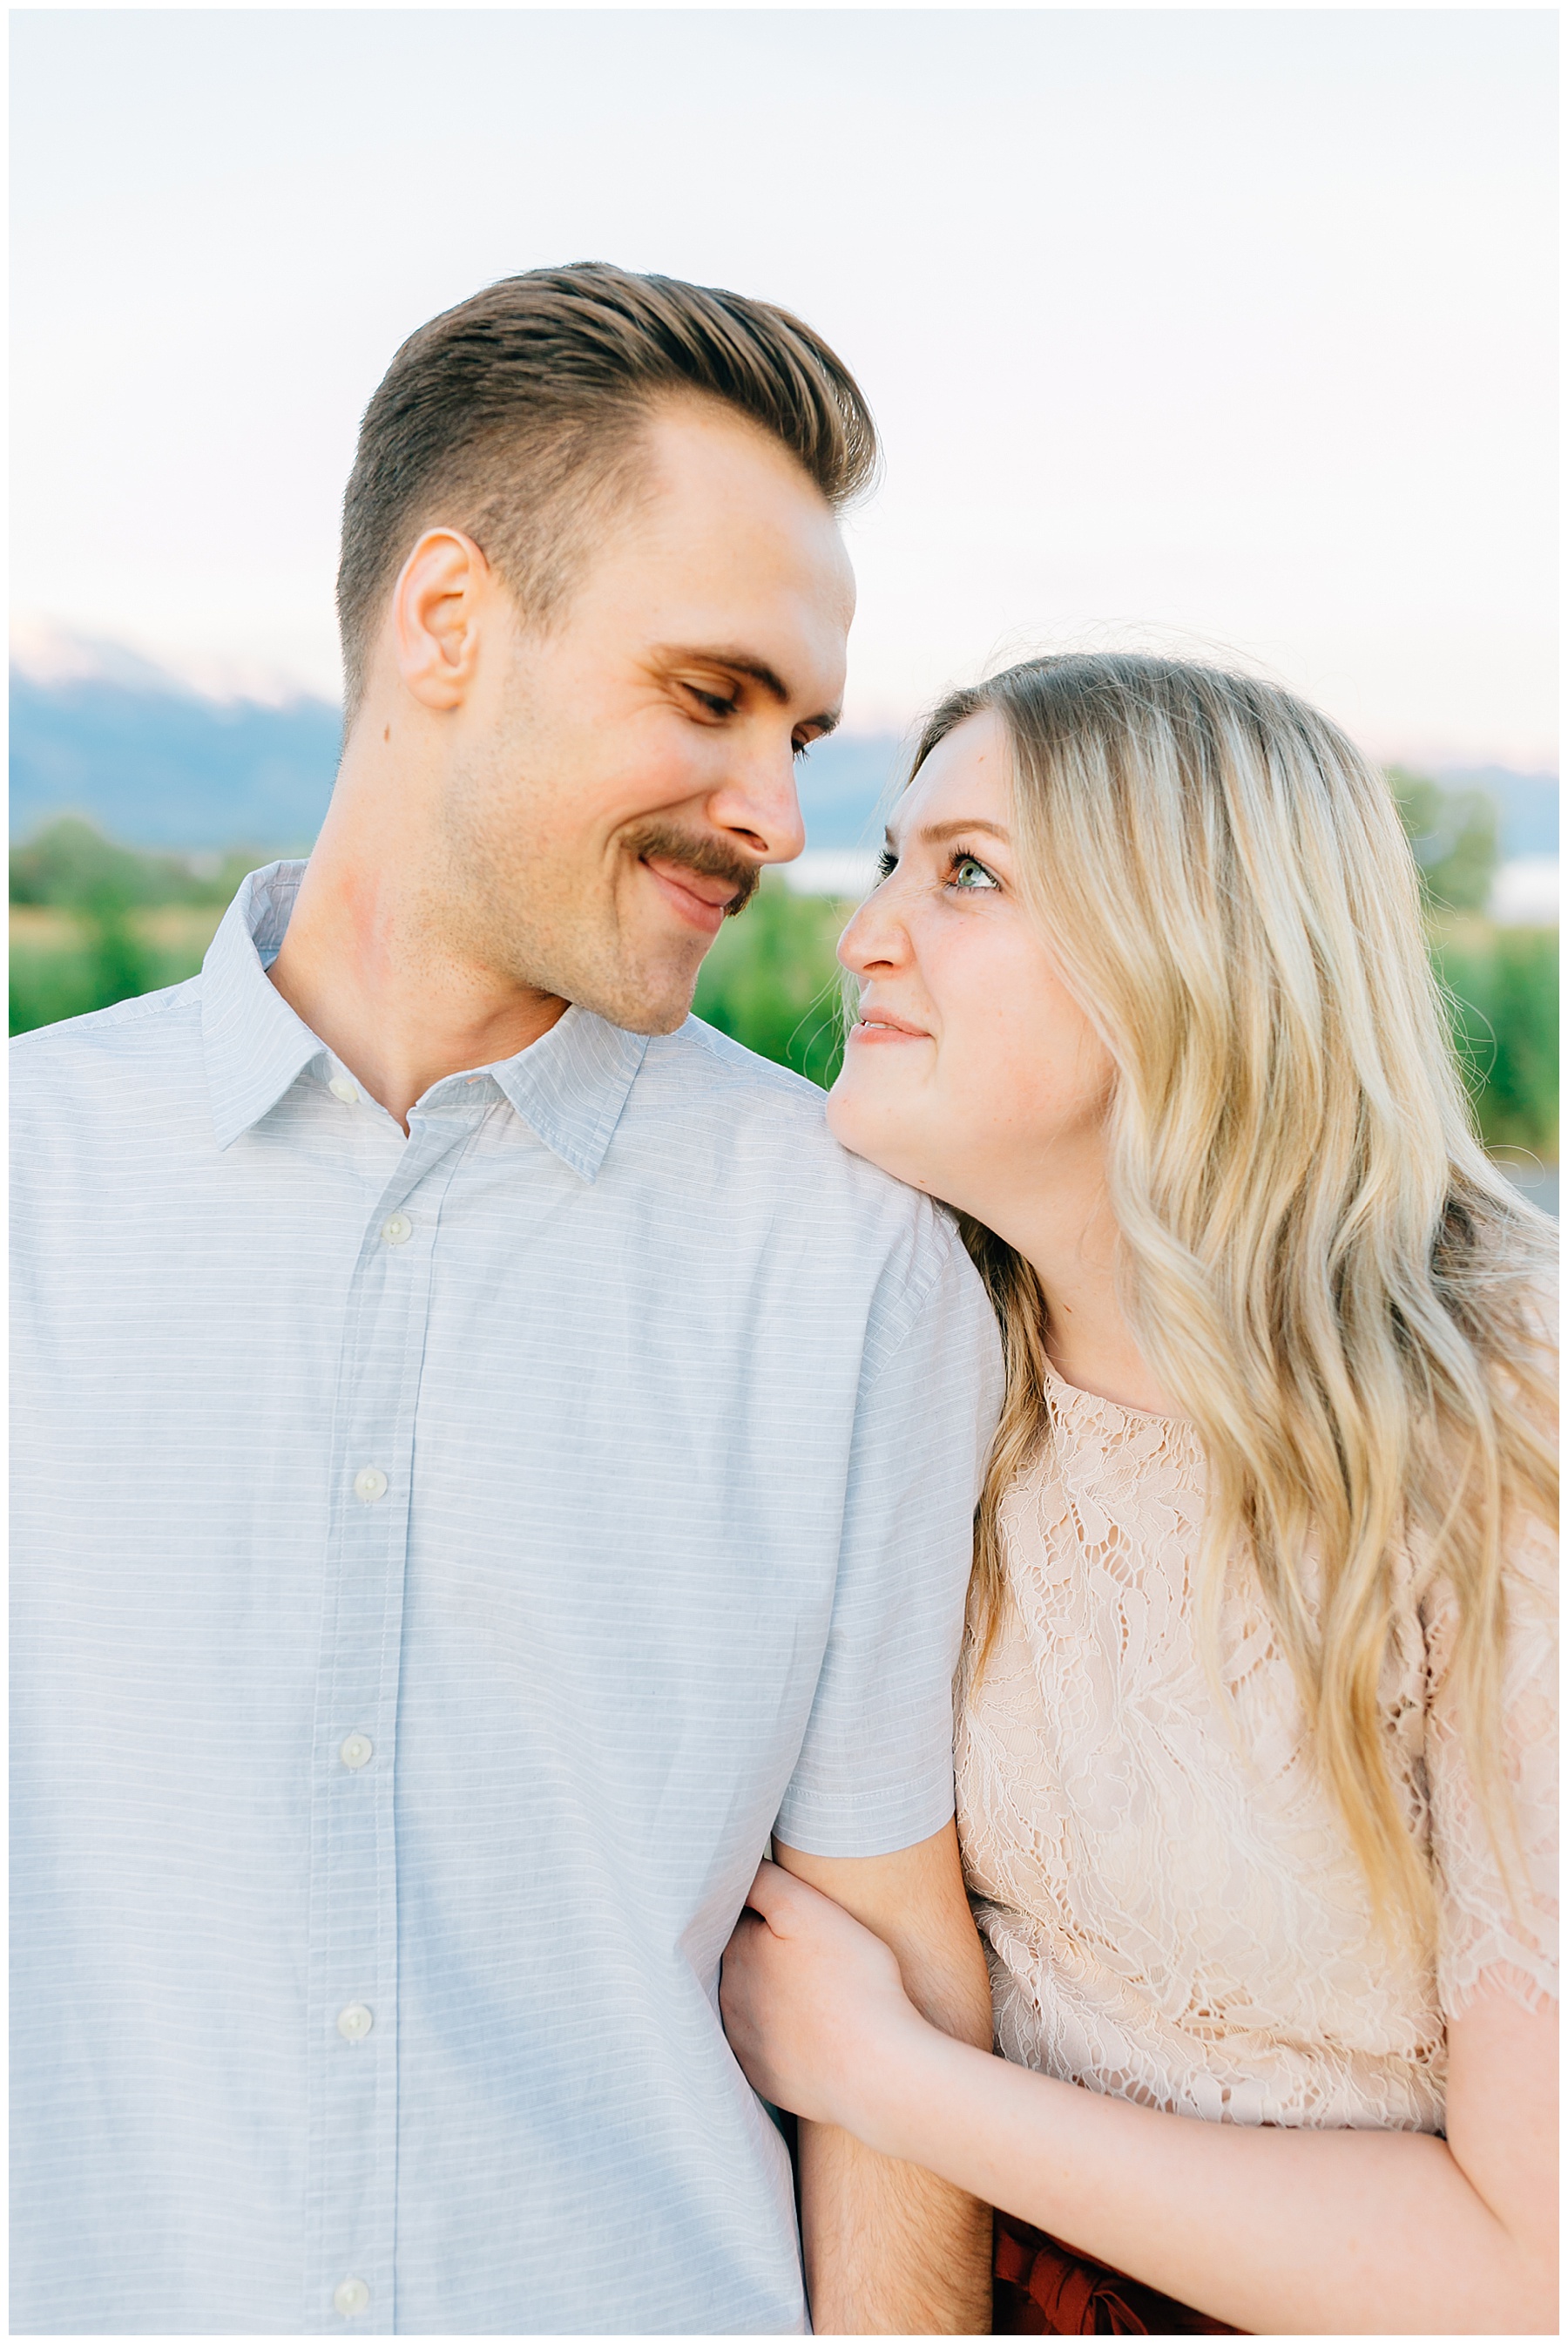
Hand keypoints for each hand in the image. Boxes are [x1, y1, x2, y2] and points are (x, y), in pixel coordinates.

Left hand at [720, 1857, 934, 2145]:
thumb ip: (765, 1881)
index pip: (738, 1917)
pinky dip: (778, 2035)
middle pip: (740, 1961)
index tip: (787, 1910)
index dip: (762, 1908)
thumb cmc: (852, 1981)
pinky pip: (764, 2047)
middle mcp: (729, 1999)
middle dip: (760, 1950)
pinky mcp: (765, 2079)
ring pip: (749, 2005)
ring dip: (767, 1993)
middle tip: (802, 1948)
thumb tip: (737, 1866)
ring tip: (807, 1987)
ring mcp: (745, 2044)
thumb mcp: (809, 1909)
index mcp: (737, 1952)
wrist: (878, 2071)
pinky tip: (807, 2027)